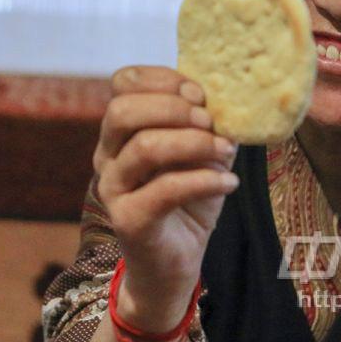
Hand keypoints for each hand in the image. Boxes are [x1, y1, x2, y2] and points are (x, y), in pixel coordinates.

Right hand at [93, 66, 237, 333]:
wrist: (174, 262)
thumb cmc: (188, 198)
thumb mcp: (202, 152)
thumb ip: (209, 124)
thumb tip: (232, 99)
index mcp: (122, 130)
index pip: (123, 83)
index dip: (162, 79)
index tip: (199, 93)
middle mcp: (108, 154)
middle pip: (122, 110)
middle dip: (173, 108)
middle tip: (209, 121)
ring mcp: (113, 188)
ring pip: (144, 147)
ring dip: (194, 143)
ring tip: (226, 150)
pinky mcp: (129, 220)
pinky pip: (165, 190)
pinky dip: (204, 180)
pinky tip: (229, 183)